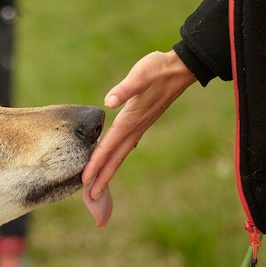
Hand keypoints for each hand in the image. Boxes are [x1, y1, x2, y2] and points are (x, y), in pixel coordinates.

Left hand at [82, 50, 196, 199]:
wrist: (180, 68)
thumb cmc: (158, 69)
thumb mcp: (141, 75)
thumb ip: (125, 88)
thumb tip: (109, 102)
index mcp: (131, 119)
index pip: (109, 146)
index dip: (96, 163)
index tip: (85, 180)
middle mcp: (135, 128)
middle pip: (115, 158)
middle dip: (102, 178)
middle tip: (90, 197)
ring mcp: (139, 128)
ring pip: (120, 155)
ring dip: (108, 171)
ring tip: (97, 187)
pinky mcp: (141, 123)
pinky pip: (125, 147)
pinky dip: (115, 158)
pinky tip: (110, 161)